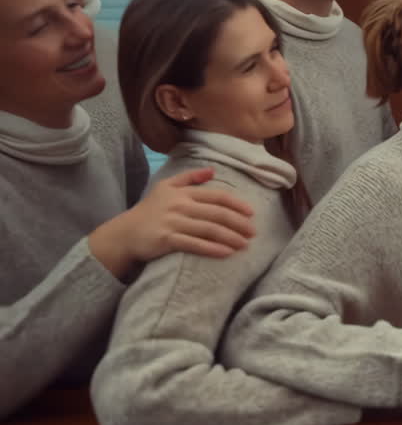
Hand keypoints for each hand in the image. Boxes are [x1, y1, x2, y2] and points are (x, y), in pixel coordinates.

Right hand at [89, 168, 255, 278]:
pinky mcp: (166, 239)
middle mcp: (180, 205)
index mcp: (183, 193)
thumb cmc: (149, 210)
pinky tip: (227, 253)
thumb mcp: (166, 187)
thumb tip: (212, 171)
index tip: (251, 213)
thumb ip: (190, 177)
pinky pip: (194, 244)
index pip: (217, 196)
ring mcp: (173, 222)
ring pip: (209, 229)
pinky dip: (213, 249)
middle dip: (239, 223)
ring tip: (245, 244)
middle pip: (217, 214)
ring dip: (231, 237)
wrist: (124, 233)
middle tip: (253, 232)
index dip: (237, 204)